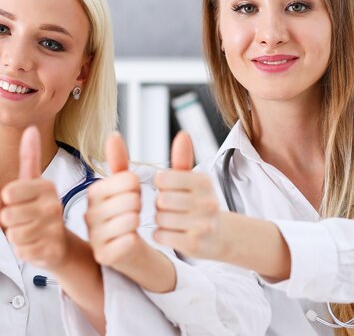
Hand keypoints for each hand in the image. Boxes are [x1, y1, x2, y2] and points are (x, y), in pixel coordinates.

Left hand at [0, 126, 66, 269]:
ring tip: (25, 231)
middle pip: (9, 215)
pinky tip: (32, 245)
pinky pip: (22, 250)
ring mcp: (55, 228)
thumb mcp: (31, 182)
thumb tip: (32, 127)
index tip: (12, 201)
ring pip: (14, 234)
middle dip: (7, 220)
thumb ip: (29, 156)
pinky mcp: (53, 249)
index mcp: (46, 185)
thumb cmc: (35, 210)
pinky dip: (22, 249)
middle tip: (19, 219)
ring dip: (14, 235)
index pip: (8, 193)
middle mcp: (54, 204)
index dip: (4, 201)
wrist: (57, 243)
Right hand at [85, 132, 144, 268]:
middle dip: (140, 206)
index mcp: (93, 192)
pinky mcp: (103, 254)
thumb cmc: (128, 214)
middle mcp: (89, 213)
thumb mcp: (126, 186)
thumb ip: (120, 161)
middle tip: (133, 213)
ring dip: (139, 222)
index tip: (133, 196)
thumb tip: (113, 135)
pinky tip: (131, 240)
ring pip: (131, 220)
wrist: (131, 251)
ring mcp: (94, 235)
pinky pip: (129, 241)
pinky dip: (137, 240)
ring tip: (132, 226)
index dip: (139, 188)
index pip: (128, 179)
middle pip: (131, 199)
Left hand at [153, 131, 224, 258]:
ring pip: (159, 218)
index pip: (163, 178)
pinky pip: (161, 235)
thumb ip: (183, 158)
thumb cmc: (199, 203)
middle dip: (160, 204)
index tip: (169, 189)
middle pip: (161, 200)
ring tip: (172, 220)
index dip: (161, 185)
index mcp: (204, 182)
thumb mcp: (193, 180)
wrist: (219, 236)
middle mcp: (207, 203)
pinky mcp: (194, 245)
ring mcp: (202, 225)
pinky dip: (160, 235)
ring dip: (160, 220)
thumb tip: (183, 134)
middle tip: (170, 208)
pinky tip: (170, 233)